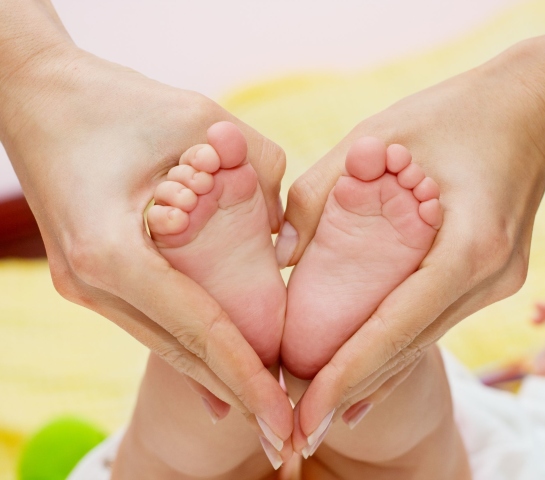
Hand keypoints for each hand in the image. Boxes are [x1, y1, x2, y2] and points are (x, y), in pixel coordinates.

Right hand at [1, 46, 292, 442]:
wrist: (37, 96)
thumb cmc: (117, 100)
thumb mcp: (202, 120)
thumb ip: (258, 174)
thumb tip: (285, 237)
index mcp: (113, 251)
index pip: (198, 330)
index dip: (248, 378)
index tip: (285, 419)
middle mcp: (94, 282)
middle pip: (181, 352)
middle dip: (238, 397)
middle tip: (287, 441)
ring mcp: (86, 285)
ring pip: (166, 344)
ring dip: (216, 377)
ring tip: (265, 412)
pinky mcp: (91, 276)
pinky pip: (152, 321)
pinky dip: (192, 346)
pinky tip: (222, 376)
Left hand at [278, 43, 544, 450]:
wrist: (527, 109)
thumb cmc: (447, 114)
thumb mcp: (376, 137)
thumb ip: (321, 195)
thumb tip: (280, 260)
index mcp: (470, 243)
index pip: (399, 326)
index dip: (349, 373)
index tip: (307, 409)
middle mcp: (490, 276)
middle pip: (410, 347)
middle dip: (352, 388)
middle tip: (298, 424)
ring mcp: (498, 283)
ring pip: (421, 342)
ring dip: (372, 375)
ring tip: (320, 407)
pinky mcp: (492, 280)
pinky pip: (433, 323)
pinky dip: (395, 350)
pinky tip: (366, 382)